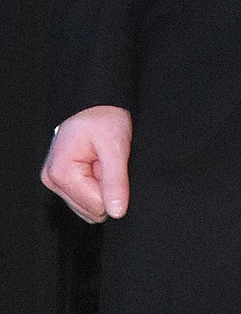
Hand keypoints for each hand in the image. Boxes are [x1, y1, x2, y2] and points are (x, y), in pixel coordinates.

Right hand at [41, 106, 131, 222]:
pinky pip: (85, 196)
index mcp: (60, 172)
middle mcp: (52, 179)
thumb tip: (117, 212)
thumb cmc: (105, 117)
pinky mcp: (61, 180)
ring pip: (88, 205)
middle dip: (105, 186)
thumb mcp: (116, 145)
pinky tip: (96, 163)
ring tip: (102, 160)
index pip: (96, 205)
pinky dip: (96, 182)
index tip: (109, 162)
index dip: (112, 186)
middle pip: (90, 209)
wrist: (98, 101)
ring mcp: (55, 180)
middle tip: (107, 160)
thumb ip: (116, 180)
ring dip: (101, 185)